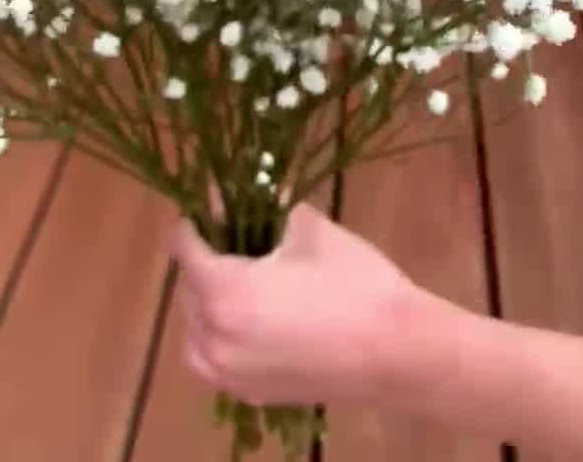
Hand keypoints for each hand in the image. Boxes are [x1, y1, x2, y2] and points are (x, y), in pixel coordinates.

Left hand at [174, 202, 462, 408]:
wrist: (398, 350)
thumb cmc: (353, 281)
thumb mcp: (309, 228)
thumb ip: (270, 208)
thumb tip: (249, 189)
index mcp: (224, 291)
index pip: (185, 249)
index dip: (197, 222)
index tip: (213, 207)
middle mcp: (215, 338)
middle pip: (187, 289)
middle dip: (204, 261)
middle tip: (234, 239)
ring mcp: (231, 373)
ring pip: (196, 331)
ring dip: (206, 303)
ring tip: (238, 281)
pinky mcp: (253, 394)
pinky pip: (216, 361)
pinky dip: (220, 338)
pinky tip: (249, 320)